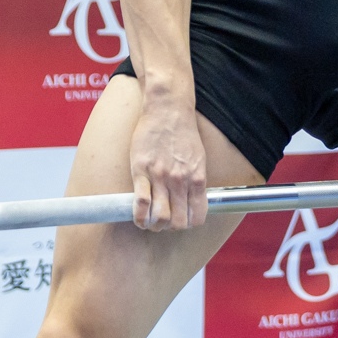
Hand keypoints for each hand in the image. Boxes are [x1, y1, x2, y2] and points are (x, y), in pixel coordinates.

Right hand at [129, 97, 207, 229]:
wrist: (168, 109)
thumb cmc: (183, 133)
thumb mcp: (199, 159)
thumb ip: (196, 181)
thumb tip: (193, 200)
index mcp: (197, 179)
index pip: (196, 217)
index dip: (187, 224)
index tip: (180, 220)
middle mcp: (180, 181)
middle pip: (177, 222)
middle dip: (169, 228)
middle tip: (162, 222)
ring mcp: (160, 177)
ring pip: (159, 217)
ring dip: (153, 225)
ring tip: (149, 221)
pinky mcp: (141, 170)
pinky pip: (141, 202)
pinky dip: (139, 216)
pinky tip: (138, 216)